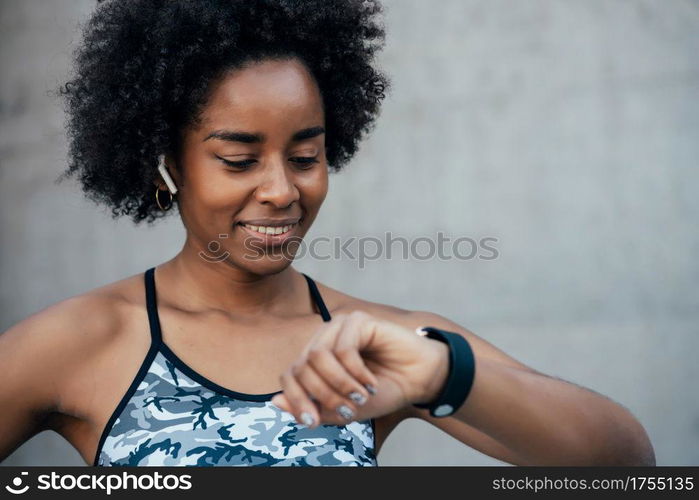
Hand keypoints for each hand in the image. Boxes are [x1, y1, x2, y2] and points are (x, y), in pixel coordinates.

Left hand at [271, 310, 448, 427]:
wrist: (420, 380)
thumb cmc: (384, 391)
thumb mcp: (345, 409)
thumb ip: (313, 407)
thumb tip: (274, 402)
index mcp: (316, 358)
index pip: (290, 374)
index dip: (295, 399)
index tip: (312, 422)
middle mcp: (324, 338)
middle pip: (302, 366)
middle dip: (322, 394)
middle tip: (348, 410)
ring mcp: (340, 326)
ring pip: (319, 356)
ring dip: (339, 384)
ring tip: (362, 396)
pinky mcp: (359, 320)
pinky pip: (344, 349)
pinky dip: (356, 373)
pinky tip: (371, 383)